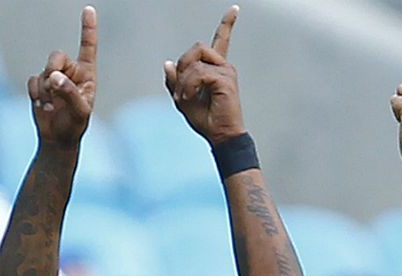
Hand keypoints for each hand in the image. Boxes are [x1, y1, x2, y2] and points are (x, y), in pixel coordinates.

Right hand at [29, 6, 98, 145]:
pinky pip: (33, 80)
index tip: (89, 9)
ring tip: (51, 106)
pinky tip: (42, 106)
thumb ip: (69, 93)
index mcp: (86, 74)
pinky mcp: (39, 85)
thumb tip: (53, 77)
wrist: (57, 139)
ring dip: (45, 90)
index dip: (88, 28)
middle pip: (56, 56)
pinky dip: (35, 93)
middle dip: (52, 69)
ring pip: (43, 71)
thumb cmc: (74, 126)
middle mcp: (70, 72)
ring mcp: (54, 77)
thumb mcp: (79, 112)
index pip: (88, 47)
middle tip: (53, 86)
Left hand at [164, 7, 244, 144]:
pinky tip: (189, 98)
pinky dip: (188, 86)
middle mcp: (224, 66)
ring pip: (195, 61)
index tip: (235, 9)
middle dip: (183, 67)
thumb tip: (167, 62)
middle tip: (180, 91)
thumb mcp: (182, 98)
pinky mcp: (225, 79)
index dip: (227, 24)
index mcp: (216, 68)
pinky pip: (198, 74)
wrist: (219, 136)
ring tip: (185, 99)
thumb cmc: (205, 120)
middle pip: (196, 48)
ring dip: (183, 81)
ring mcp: (226, 71)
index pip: (221, 40)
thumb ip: (174, 80)